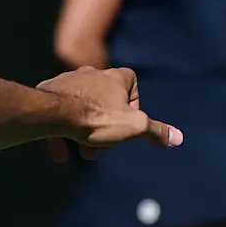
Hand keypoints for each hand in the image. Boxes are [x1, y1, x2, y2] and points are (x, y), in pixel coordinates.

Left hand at [39, 66, 182, 162]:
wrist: (51, 112)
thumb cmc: (95, 117)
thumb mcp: (133, 127)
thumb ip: (155, 131)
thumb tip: (177, 138)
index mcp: (114, 77)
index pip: (132, 82)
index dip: (134, 103)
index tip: (129, 121)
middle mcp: (90, 74)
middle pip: (105, 101)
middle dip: (105, 126)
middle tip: (103, 145)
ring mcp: (67, 82)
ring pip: (81, 109)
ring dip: (83, 133)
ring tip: (83, 152)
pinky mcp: (48, 92)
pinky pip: (58, 113)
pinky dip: (61, 133)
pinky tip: (60, 152)